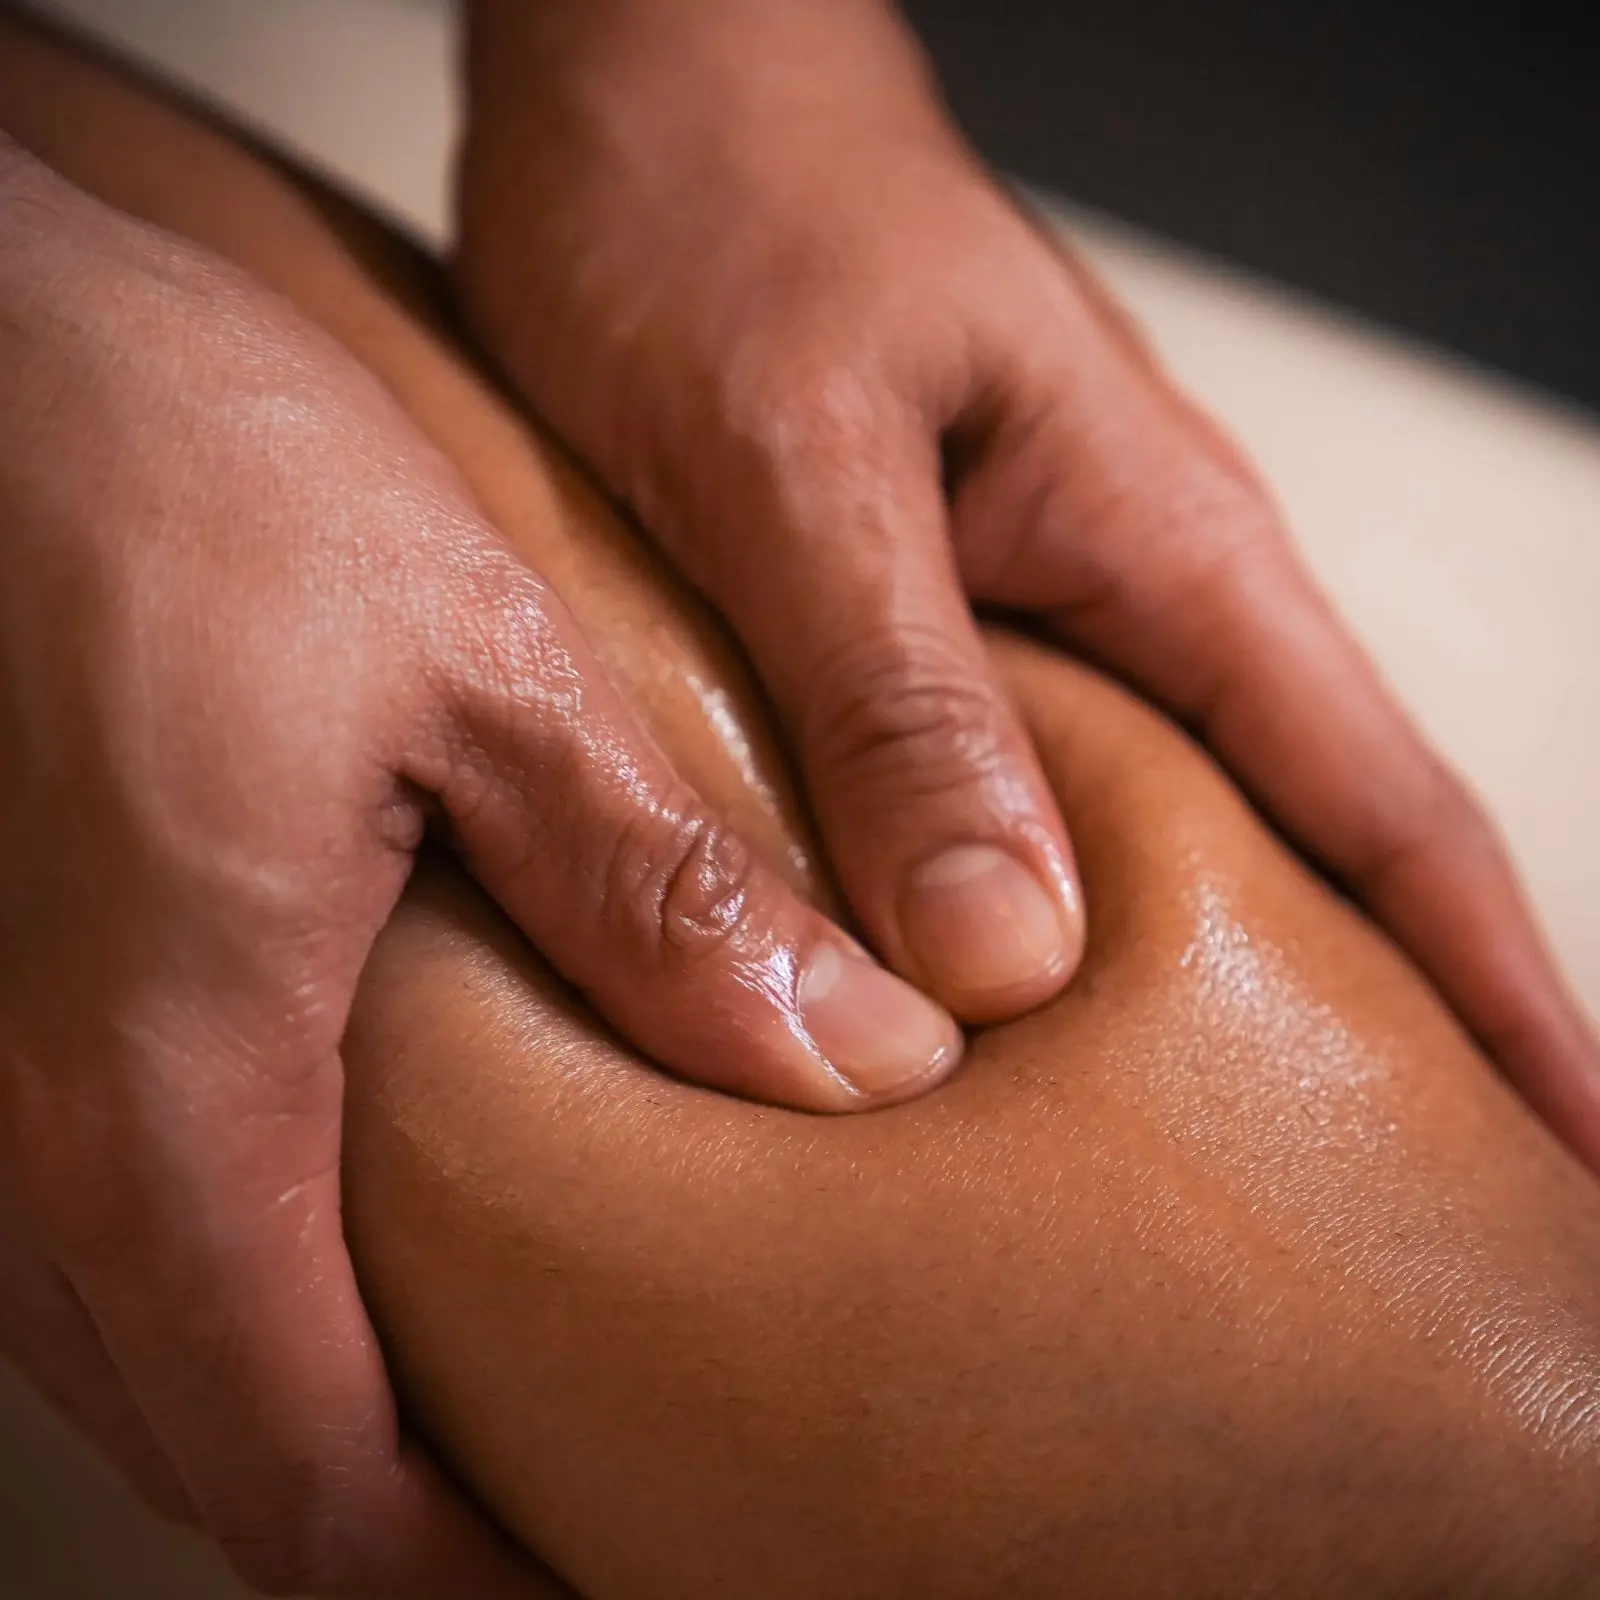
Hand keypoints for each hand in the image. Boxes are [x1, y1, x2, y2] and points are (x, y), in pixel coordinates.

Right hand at [0, 139, 958, 1596]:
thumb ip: (660, 900)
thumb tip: (863, 1064)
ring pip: (137, 1365)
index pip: (311, 1473)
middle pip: (217, 1459)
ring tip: (477, 1429)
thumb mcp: (479, 677)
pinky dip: (217, 1307)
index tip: (597, 1590)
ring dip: (299, 1428)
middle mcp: (29, 1137)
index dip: (458, 1580)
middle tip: (559, 1525)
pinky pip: (86, 1246)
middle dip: (385, 1534)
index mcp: (172, 1090)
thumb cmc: (197, 478)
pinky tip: (334, 1255)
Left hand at [456, 0, 1599, 1163]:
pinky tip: (970, 1012)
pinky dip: (1005, 915)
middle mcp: (1117, 587)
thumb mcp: (796, 460)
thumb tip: (1010, 954)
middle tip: (1397, 1205)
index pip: (1382, 801)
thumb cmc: (716, 205)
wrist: (632, 74)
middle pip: (1291, 842)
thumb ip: (902, 695)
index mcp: (1156, 542)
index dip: (1494, 990)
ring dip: (1178, 992)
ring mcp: (1018, 605)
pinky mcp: (909, 616)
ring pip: (1136, 834)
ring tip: (1203, 1163)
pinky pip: (989, 796)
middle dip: (1366, 1022)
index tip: (1570, 1154)